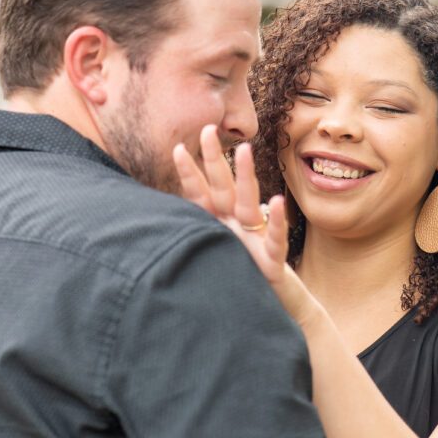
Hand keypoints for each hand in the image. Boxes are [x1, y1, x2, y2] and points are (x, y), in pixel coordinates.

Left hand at [173, 126, 317, 325]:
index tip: (176, 148)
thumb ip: (196, 237)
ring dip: (246, 176)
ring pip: (249, 203)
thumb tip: (160, 226)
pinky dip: (276, 221)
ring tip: (244, 150)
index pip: (201, 196)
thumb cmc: (238, 279)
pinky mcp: (272, 260)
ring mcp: (255, 239)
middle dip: (214, 159)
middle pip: (223, 188)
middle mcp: (237, 226)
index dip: (190, 173)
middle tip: (207, 129)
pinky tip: (275, 203)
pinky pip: (275, 237)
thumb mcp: (212, 256)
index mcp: (220, 226)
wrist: (270, 308)